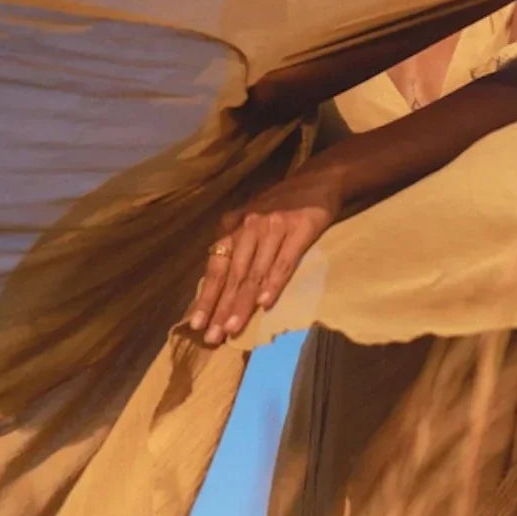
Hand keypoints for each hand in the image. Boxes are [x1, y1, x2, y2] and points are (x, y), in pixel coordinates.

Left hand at [187, 165, 342, 344]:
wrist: (320, 178)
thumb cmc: (283, 203)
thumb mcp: (252, 217)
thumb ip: (236, 242)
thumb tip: (219, 277)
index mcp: (234, 227)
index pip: (216, 268)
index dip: (206, 297)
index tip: (196, 325)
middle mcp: (250, 227)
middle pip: (233, 275)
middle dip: (220, 308)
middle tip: (212, 337)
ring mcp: (274, 227)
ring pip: (255, 272)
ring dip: (242, 303)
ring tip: (232, 329)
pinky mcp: (300, 229)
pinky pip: (285, 261)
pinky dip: (274, 283)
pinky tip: (265, 304)